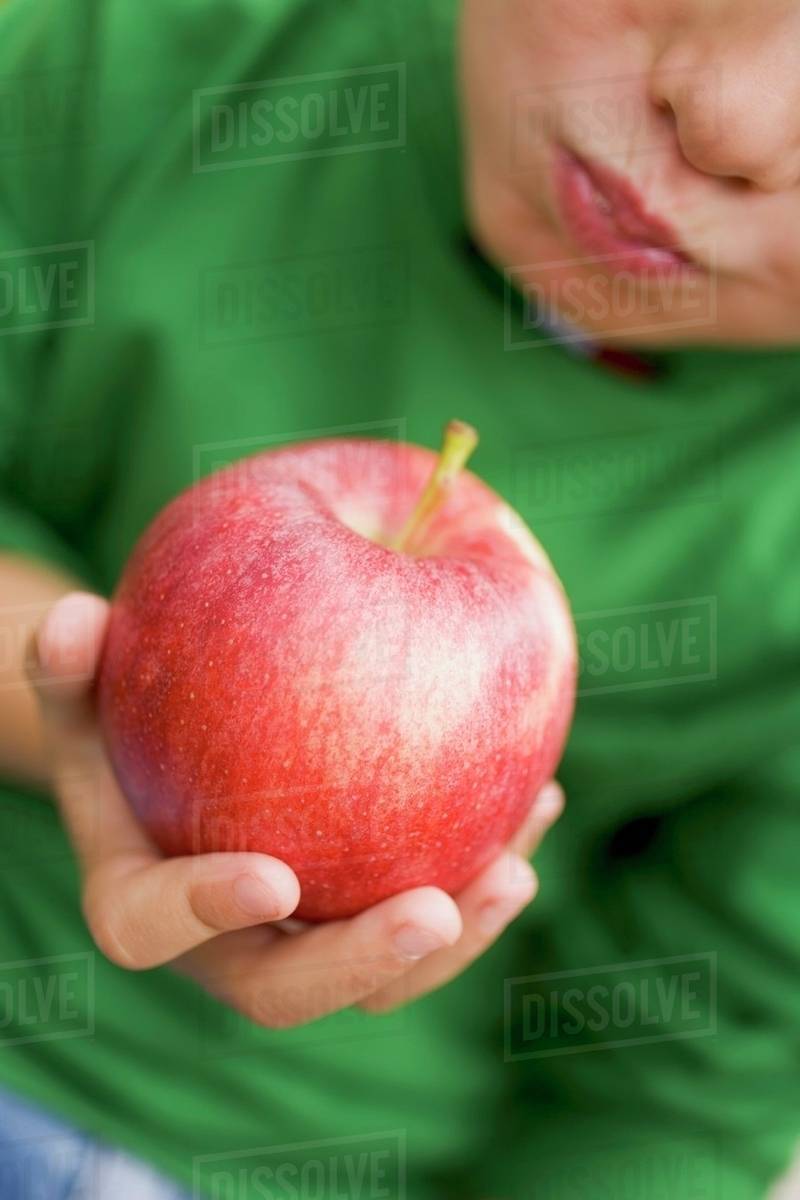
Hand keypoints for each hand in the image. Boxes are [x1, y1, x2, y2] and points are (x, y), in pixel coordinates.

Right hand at [28, 592, 563, 1026]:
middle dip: (364, 963)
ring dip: (457, 934)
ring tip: (516, 868)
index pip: (154, 928)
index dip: (207, 912)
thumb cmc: (122, 721)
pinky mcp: (366, 912)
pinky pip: (433, 910)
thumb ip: (71, 665)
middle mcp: (226, 944)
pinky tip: (538, 800)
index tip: (272, 878)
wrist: (177, 763)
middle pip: (290, 990)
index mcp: (141, 901)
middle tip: (434, 912)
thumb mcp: (85, 689)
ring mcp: (304, 938)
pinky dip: (485, 863)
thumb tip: (71, 621)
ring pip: (380, 977)